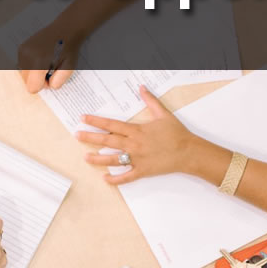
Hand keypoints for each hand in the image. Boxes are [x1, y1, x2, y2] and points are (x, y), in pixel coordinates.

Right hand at [16, 23, 81, 92]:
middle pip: (26, 82)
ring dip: (34, 72)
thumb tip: (48, 86)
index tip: (52, 75)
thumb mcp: (69, 68)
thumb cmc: (69, 49)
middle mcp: (27, 56)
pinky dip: (31, 66)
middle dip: (38, 79)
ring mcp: (22, 51)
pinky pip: (22, 66)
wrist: (65, 29)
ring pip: (24, 74)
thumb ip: (58, 81)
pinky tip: (41, 57)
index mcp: (38, 62)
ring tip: (46, 61)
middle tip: (50, 68)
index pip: (32, 87)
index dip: (43, 85)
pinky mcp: (21, 48)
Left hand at [76, 86, 208, 184]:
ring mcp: (137, 159)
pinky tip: (105, 178)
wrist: (188, 152)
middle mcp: (134, 144)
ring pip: (113, 159)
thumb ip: (150, 101)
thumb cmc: (177, 133)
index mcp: (137, 130)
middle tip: (77, 135)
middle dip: (90, 137)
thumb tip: (142, 88)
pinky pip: (126, 177)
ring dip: (98, 159)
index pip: (112, 124)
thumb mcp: (163, 114)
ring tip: (86, 157)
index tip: (84, 118)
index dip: (96, 120)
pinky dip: (115, 179)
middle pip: (108, 140)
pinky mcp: (143, 171)